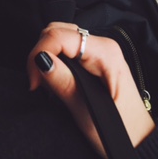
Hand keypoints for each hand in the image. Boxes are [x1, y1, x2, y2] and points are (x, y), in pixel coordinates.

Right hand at [27, 22, 154, 156]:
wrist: (137, 140)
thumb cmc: (120, 130)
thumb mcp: (88, 110)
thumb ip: (65, 82)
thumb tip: (41, 59)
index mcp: (104, 53)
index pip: (59, 36)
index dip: (39, 54)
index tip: (34, 82)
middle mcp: (101, 45)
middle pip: (56, 32)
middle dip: (40, 55)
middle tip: (37, 84)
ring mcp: (97, 49)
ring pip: (58, 37)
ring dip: (44, 57)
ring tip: (45, 84)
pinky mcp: (92, 57)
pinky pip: (64, 48)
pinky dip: (52, 60)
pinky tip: (53, 79)